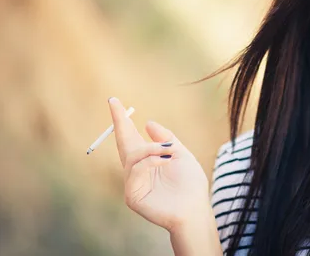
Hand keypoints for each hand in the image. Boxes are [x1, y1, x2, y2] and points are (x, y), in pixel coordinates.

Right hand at [107, 97, 210, 232]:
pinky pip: (135, 170)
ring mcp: (133, 182)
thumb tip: (147, 122)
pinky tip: (165, 162)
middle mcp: (137, 169)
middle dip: (119, 122)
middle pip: (123, 142)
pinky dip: (150, 162)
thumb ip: (165, 138)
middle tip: (114, 102)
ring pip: (132, 155)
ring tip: (168, 152)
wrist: (195, 208)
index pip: (131, 137)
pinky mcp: (132, 195)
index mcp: (147, 159)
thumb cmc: (190, 184)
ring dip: (151, 149)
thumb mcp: (180, 153)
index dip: (122, 120)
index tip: (115, 101)